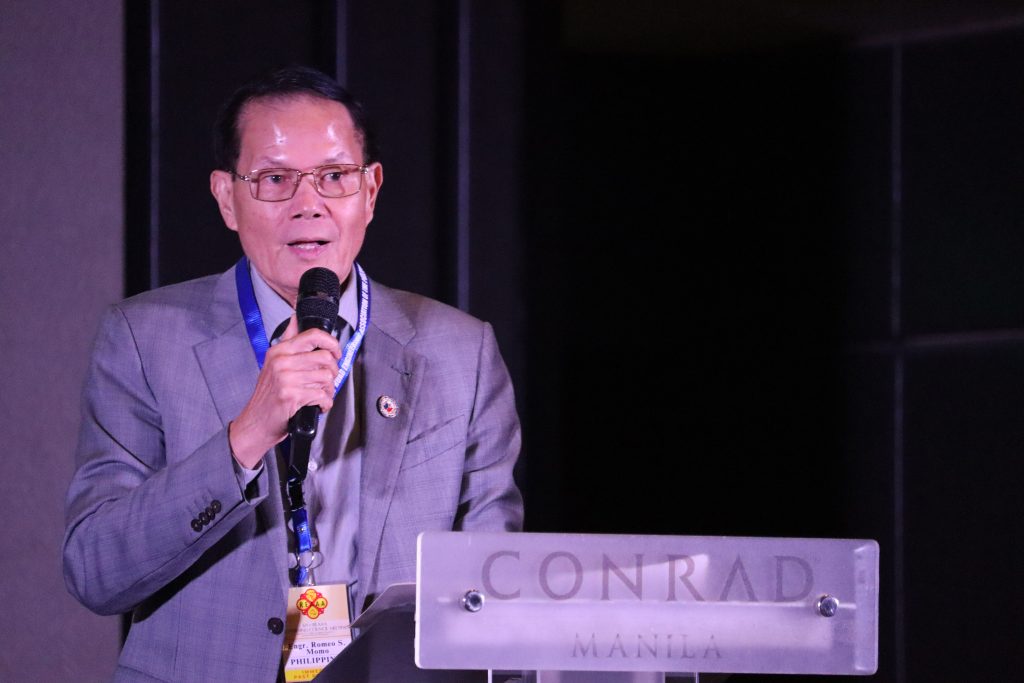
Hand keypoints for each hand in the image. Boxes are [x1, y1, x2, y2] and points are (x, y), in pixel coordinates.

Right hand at [228, 316, 341, 467]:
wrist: (255, 423)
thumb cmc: (267, 396)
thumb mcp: (273, 363)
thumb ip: (287, 340)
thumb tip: (295, 318)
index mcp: (279, 351)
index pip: (313, 335)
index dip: (331, 342)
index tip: (336, 352)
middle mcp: (281, 362)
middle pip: (325, 357)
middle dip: (333, 371)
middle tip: (327, 380)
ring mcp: (286, 378)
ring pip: (326, 377)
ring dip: (329, 390)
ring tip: (320, 395)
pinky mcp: (291, 395)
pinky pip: (322, 395)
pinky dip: (325, 403)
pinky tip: (317, 405)